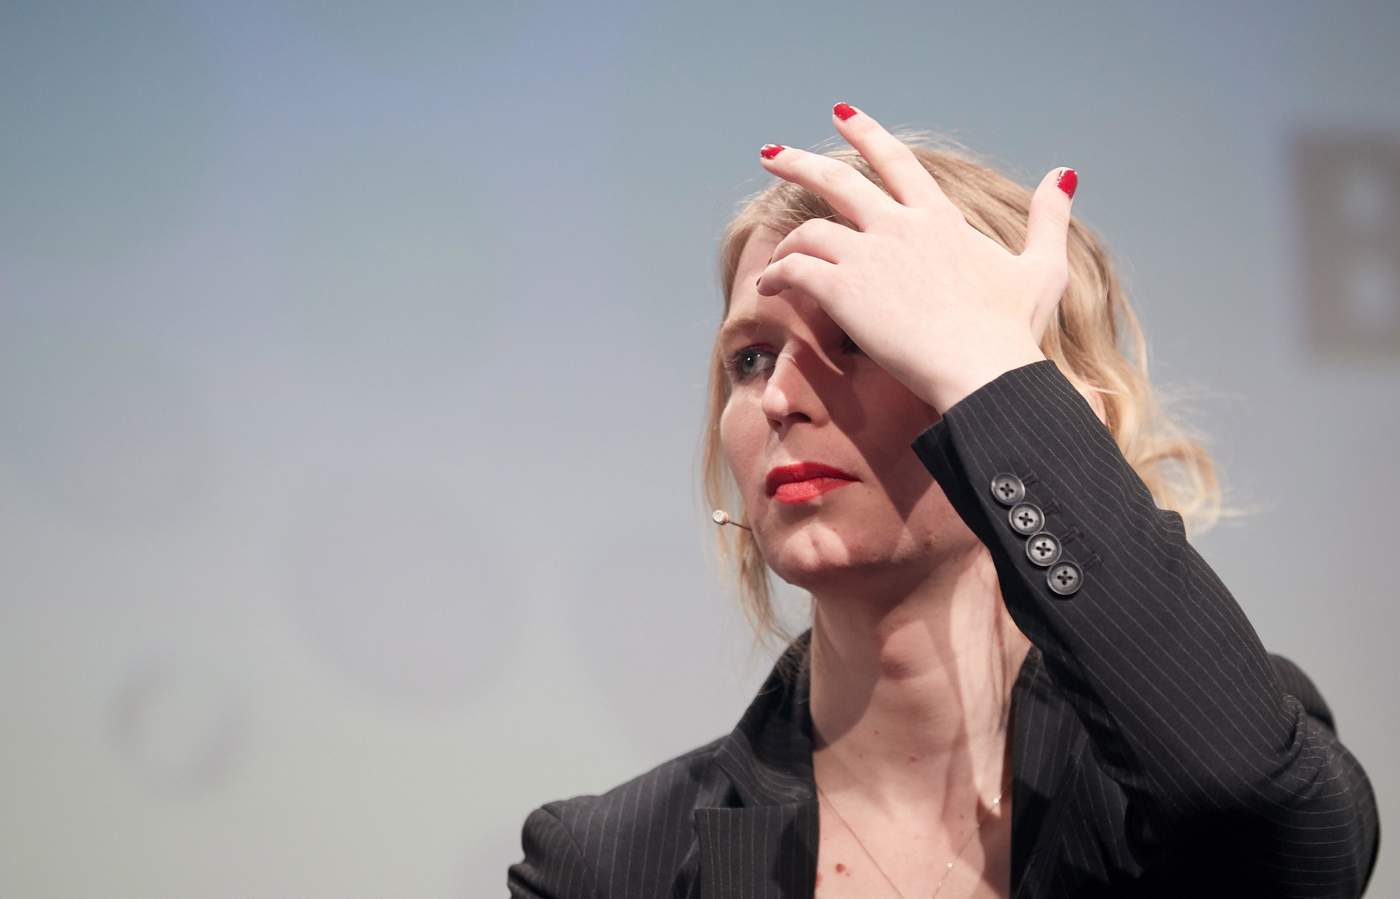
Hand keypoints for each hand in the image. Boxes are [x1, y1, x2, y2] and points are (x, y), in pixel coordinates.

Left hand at [754, 102, 1075, 413]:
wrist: (984, 370)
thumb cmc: (1013, 330)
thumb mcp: (1042, 267)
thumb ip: (1048, 218)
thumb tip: (1063, 174)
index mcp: (938, 219)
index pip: (896, 161)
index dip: (867, 133)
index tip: (842, 114)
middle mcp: (899, 227)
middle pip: (837, 180)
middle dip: (799, 163)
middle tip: (771, 155)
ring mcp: (868, 255)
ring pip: (808, 232)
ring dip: (787, 244)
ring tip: (776, 262)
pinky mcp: (843, 290)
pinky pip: (794, 270)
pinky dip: (776, 275)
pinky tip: (768, 286)